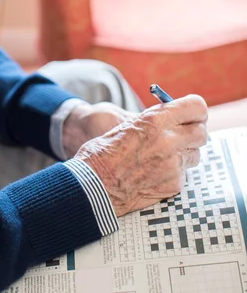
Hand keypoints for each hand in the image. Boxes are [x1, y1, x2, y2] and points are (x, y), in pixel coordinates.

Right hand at [74, 95, 207, 215]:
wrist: (93, 186)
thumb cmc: (103, 152)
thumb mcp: (127, 124)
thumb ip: (153, 120)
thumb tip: (173, 116)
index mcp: (155, 120)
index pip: (196, 107)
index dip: (196, 110)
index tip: (193, 114)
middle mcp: (169, 141)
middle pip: (201, 132)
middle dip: (193, 132)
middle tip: (182, 134)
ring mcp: (173, 165)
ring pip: (195, 154)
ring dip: (185, 153)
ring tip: (163, 155)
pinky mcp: (174, 185)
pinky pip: (183, 174)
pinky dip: (173, 172)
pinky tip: (154, 172)